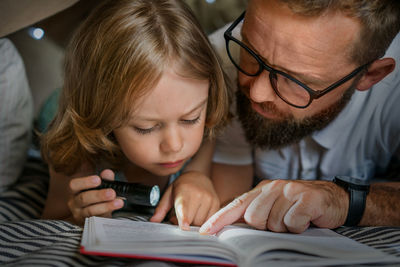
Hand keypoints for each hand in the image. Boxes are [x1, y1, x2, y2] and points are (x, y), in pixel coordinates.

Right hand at [67, 169, 123, 224]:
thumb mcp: (100, 188)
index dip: (85, 182)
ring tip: (119, 202)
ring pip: (90, 211)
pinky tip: (116, 211)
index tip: (98, 179)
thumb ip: (105, 180)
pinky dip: (107, 215)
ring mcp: (79, 215)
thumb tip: (108, 173)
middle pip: (83, 199)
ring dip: (106, 206)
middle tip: (112, 193)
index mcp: (75, 192)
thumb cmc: (96, 199)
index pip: (74, 185)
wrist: (95, 217)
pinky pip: (96, 220)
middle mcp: (74, 204)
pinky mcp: (87, 225)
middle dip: (99, 195)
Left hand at [150, 171, 219, 229]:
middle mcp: (199, 195)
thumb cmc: (181, 186)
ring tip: (190, 214)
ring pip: (202, 223)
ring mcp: (210, 199)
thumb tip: (153, 221)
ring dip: (194, 224)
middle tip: (180, 218)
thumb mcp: (169, 194)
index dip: (184, 219)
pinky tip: (198, 214)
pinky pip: (210, 221)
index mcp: (185, 191)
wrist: (198, 176)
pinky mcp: (216, 204)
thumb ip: (161, 209)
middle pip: (192, 221)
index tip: (184, 227)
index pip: (185, 208)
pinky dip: (203, 222)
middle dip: (186, 224)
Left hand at [199, 179, 348, 233]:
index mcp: (262, 190)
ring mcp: (289, 191)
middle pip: (253, 218)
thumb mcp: (275, 206)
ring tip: (295, 220)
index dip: (219, 219)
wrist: (334, 199)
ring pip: (273, 223)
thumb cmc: (300, 206)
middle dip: (266, 227)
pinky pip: (292, 223)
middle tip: (282, 222)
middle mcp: (273, 187)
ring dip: (284, 228)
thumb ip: (255, 213)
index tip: (204, 233)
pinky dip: (299, 228)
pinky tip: (306, 220)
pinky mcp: (306, 198)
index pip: (236, 205)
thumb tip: (231, 227)